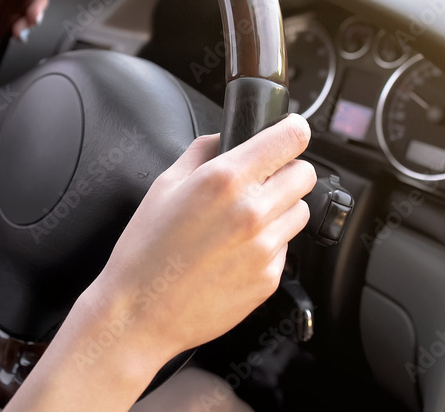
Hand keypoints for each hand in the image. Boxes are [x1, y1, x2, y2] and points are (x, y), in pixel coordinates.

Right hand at [5, 115, 315, 410]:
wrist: (139, 313)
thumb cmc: (144, 251)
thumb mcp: (163, 186)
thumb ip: (201, 152)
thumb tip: (224, 137)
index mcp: (224, 180)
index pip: (290, 139)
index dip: (293, 131)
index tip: (290, 133)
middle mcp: (252, 211)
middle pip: (305, 174)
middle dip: (287, 172)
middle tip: (263, 182)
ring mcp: (264, 247)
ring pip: (300, 212)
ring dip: (282, 209)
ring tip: (246, 221)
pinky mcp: (269, 278)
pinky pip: (286, 248)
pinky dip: (270, 245)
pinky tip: (237, 253)